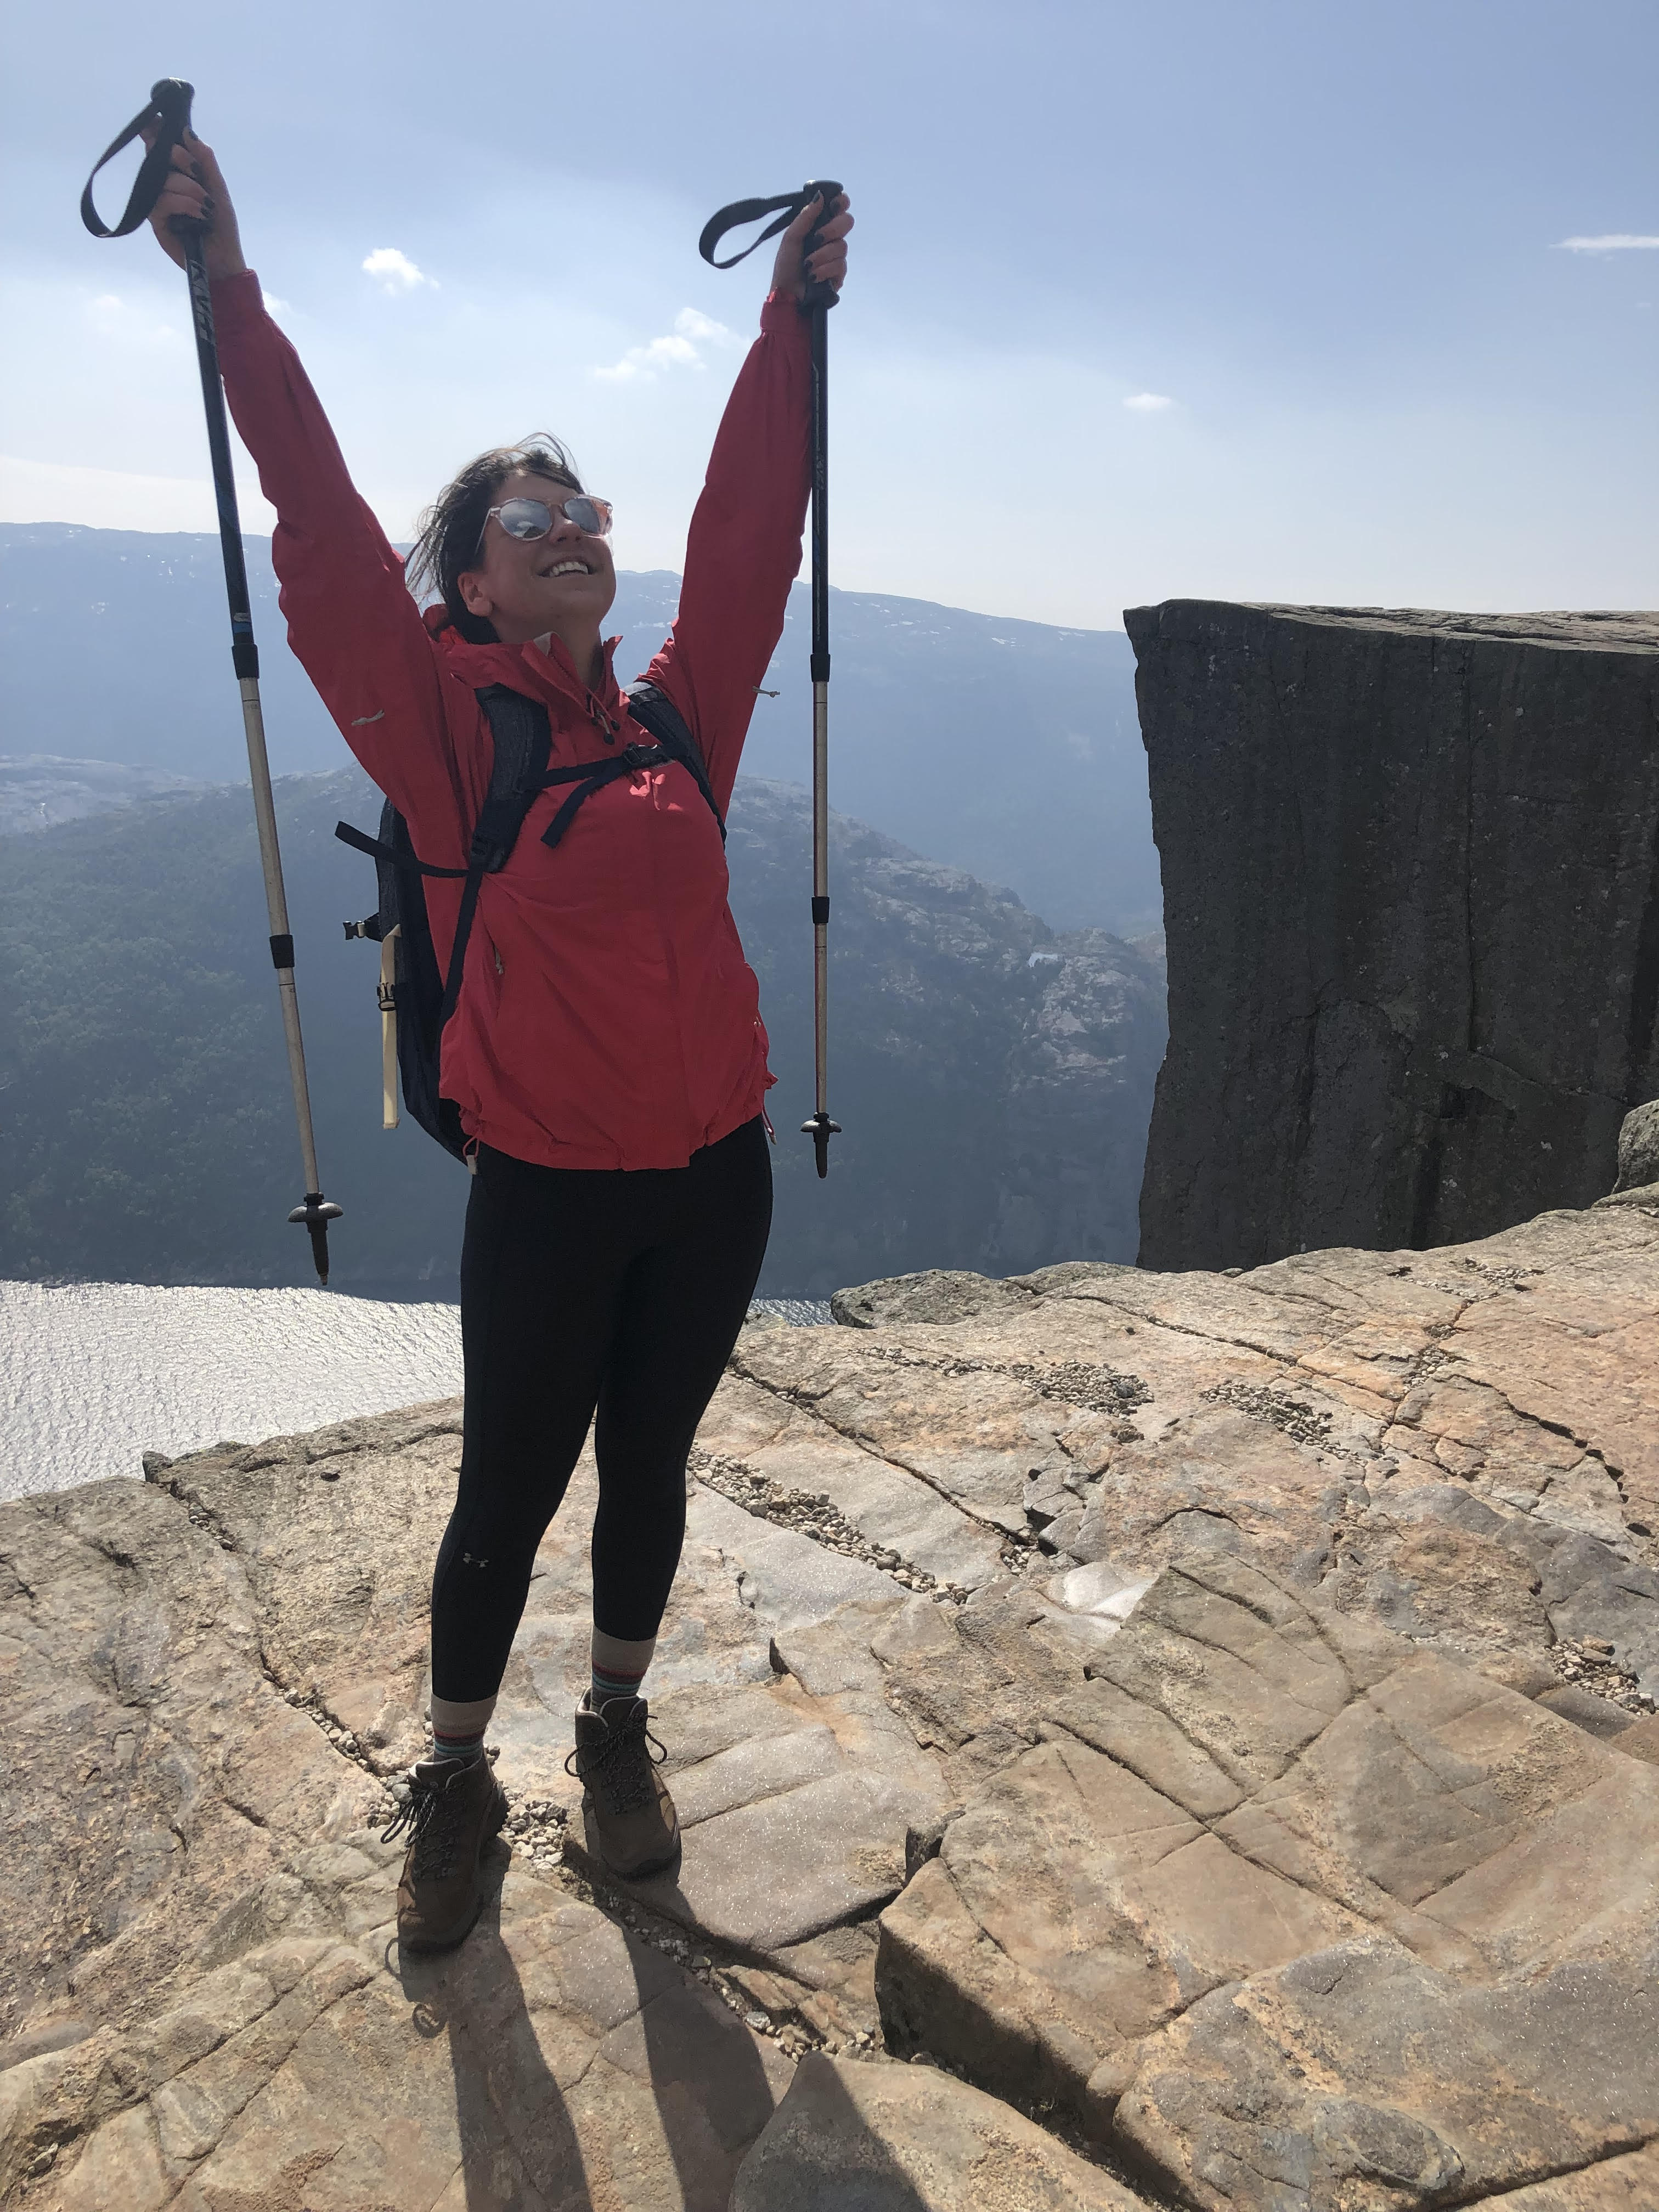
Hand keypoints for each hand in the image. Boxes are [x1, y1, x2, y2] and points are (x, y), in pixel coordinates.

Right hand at [143, 130, 247, 280]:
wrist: (223, 258)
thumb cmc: (221, 224)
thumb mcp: (217, 186)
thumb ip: (204, 159)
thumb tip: (187, 131)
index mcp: (178, 171)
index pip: (160, 143)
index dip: (156, 129)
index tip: (158, 120)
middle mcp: (164, 182)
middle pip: (157, 153)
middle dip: (180, 157)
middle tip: (197, 172)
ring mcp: (157, 199)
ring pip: (162, 178)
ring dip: (188, 189)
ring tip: (205, 205)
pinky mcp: (154, 218)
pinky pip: (163, 200)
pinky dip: (183, 204)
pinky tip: (198, 215)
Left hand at [770, 192, 852, 303]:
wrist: (786, 294)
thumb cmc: (786, 265)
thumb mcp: (791, 238)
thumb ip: (805, 217)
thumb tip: (819, 196)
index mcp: (820, 225)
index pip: (839, 206)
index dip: (841, 201)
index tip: (833, 205)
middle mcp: (831, 238)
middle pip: (847, 222)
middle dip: (832, 229)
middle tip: (818, 238)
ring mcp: (837, 256)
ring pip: (842, 246)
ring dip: (822, 255)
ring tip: (807, 265)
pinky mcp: (839, 274)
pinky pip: (840, 265)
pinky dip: (824, 270)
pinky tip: (814, 277)